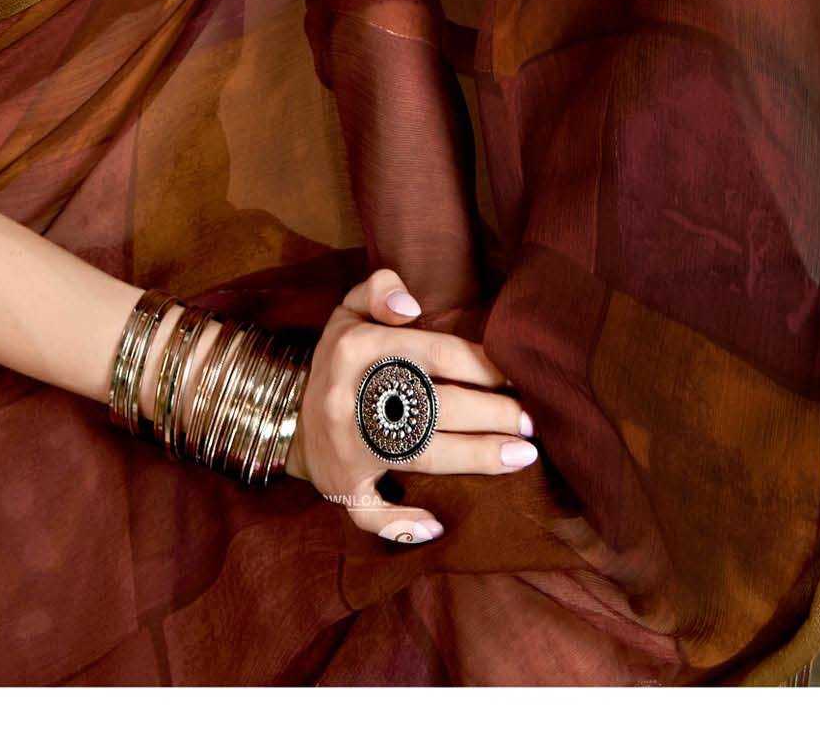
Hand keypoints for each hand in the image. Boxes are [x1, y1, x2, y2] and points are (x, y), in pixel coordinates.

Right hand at [283, 265, 537, 544]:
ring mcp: (348, 446)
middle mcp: (352, 397)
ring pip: (420, 455)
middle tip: (533, 421)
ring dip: (476, 457)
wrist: (286, 416)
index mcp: (357, 348)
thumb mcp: (348, 312)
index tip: (516, 374)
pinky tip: (438, 528)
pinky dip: (402, 524)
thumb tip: (411, 306)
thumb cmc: (339, 360)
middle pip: (435, 406)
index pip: (432, 353)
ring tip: (523, 456)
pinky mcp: (341, 485)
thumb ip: (379, 290)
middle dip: (491, 414)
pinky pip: (371, 512)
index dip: (479, 364)